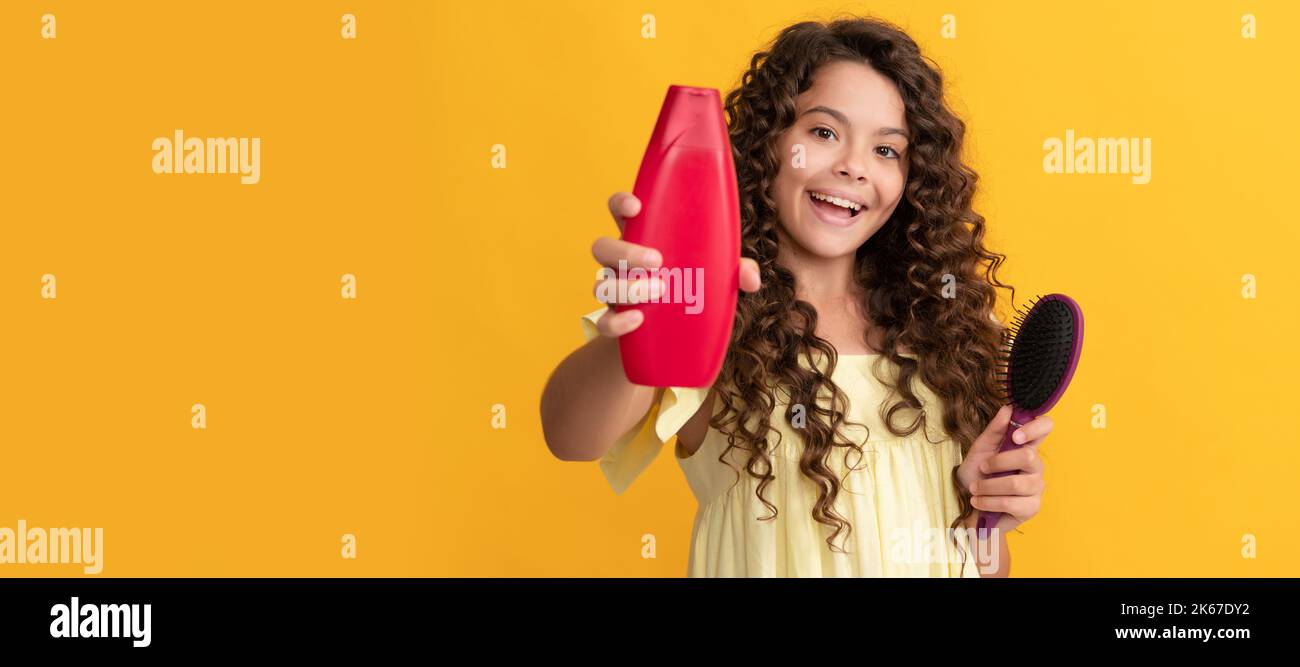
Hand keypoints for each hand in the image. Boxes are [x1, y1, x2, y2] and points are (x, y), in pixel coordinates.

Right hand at [590, 192, 759, 337]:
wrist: (669, 342)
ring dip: (625, 287)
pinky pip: (603, 323)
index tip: (636, 206)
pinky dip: (616, 323)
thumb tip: (750, 277)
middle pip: (602, 247)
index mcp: (643, 240)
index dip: (621, 203)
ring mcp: (615, 293)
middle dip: (626, 251)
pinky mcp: (615, 323)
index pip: (620, 212)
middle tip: (658, 261)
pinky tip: (637, 321)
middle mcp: (622, 264)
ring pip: (600, 284)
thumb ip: (734, 270)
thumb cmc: (692, 291)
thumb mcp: (715, 277)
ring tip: (658, 292)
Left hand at [955, 405, 1052, 533]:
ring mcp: (1036, 487)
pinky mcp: (1031, 507)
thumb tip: (1008, 408)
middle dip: (998, 462)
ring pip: (1016, 483)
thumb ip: (994, 431)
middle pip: (1028, 456)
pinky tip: (978, 501)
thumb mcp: (980, 449)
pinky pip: (1011, 502)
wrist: (968, 504)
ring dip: (988, 486)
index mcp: (1026, 446)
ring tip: (975, 489)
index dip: (1035, 427)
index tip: (1014, 436)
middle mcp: (1035, 465)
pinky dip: (988, 501)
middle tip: (982, 468)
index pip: (1046, 427)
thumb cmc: (977, 474)